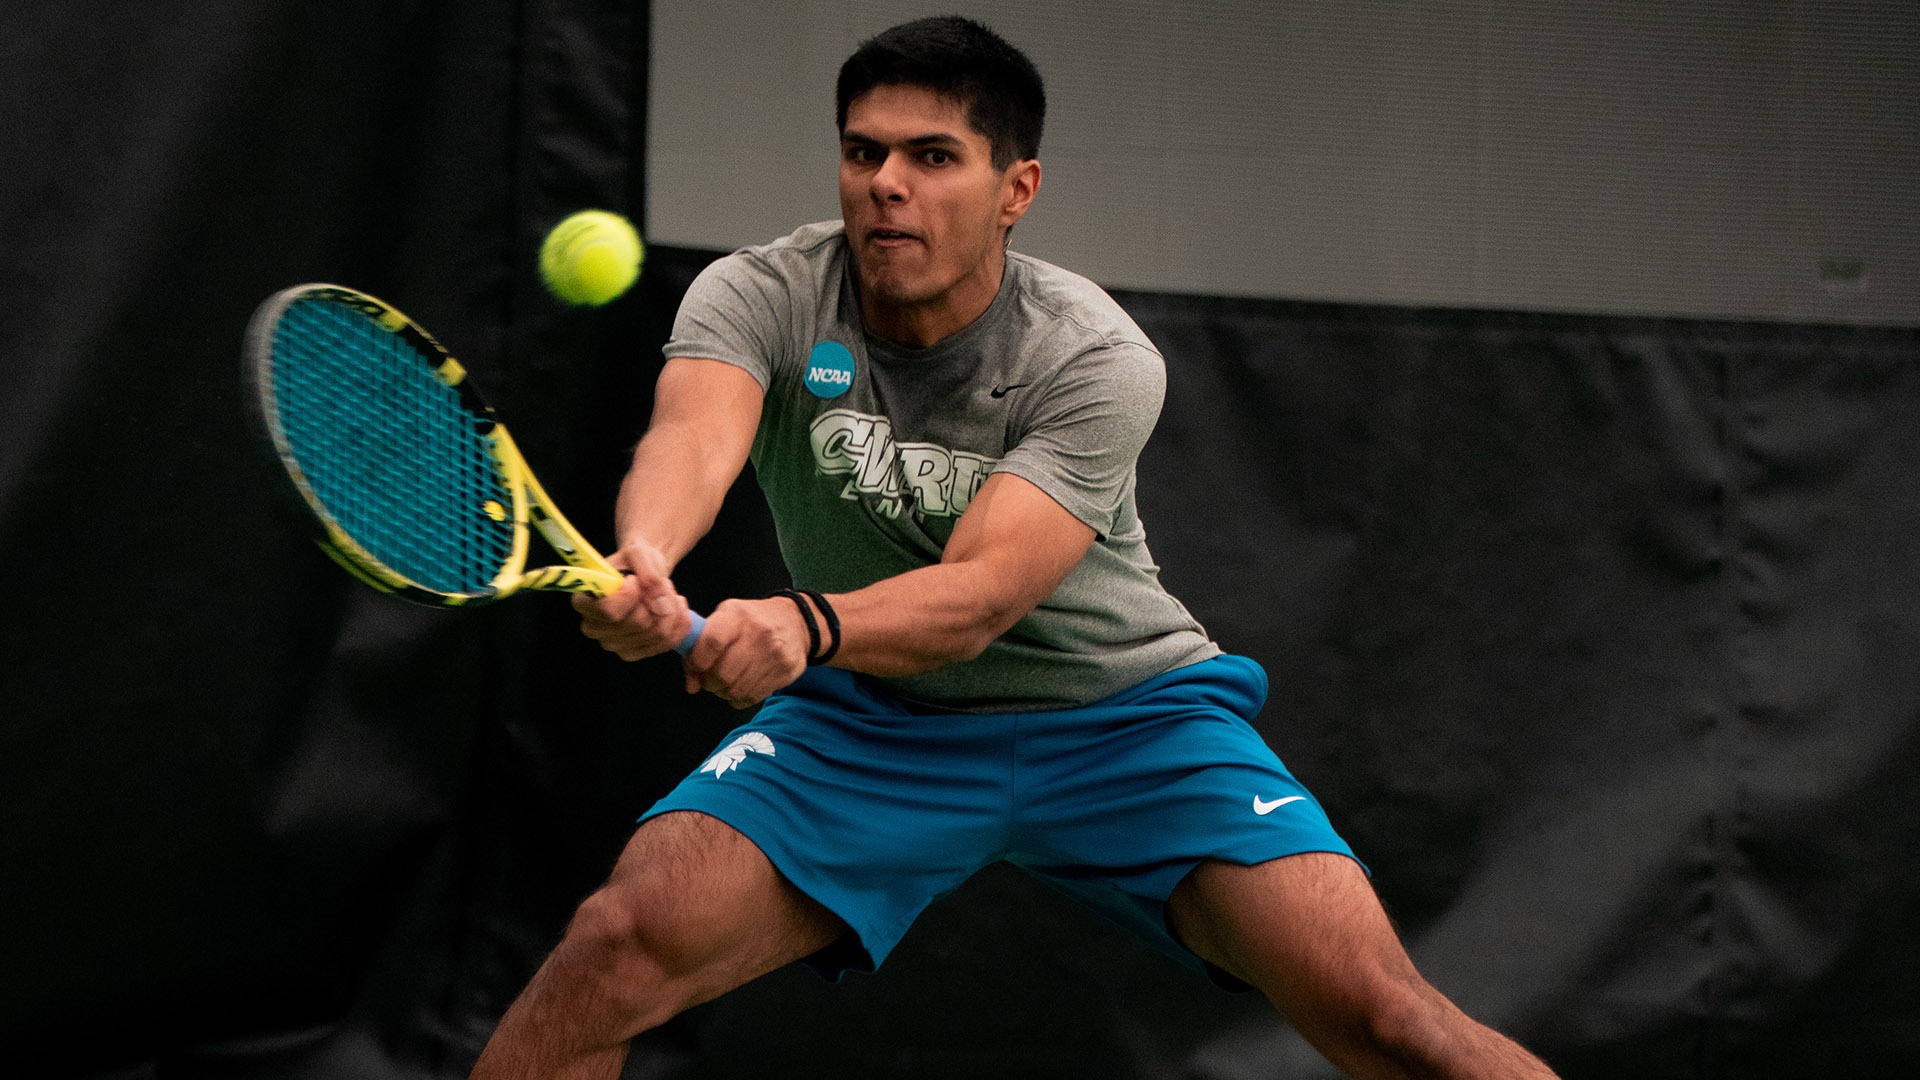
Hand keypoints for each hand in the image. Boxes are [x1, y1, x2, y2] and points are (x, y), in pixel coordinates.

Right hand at [571, 540, 694, 660]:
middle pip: (638, 623)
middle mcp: (594, 628)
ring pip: (657, 634)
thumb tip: (661, 606)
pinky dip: (680, 621)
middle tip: (658, 582)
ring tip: (666, 591)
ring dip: (672, 608)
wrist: (641, 572)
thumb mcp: (640, 553)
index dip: (630, 596)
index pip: (608, 611)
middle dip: (657, 598)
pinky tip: (676, 605)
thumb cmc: (633, 562)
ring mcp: (614, 644)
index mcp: (584, 602)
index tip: (634, 579)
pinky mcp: (635, 652)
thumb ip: (649, 574)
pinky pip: (669, 642)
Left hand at [679, 596, 813, 708]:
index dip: (698, 661)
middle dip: (711, 682)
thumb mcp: (724, 620)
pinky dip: (740, 697)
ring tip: (728, 681)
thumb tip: (691, 685)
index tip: (698, 666)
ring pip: (736, 690)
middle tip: (712, 677)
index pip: (711, 643)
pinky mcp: (785, 672)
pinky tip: (743, 684)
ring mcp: (774, 654)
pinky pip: (752, 697)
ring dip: (725, 691)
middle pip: (722, 673)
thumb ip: (700, 648)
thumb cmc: (752, 621)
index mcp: (737, 616)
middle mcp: (758, 633)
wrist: (795, 622)